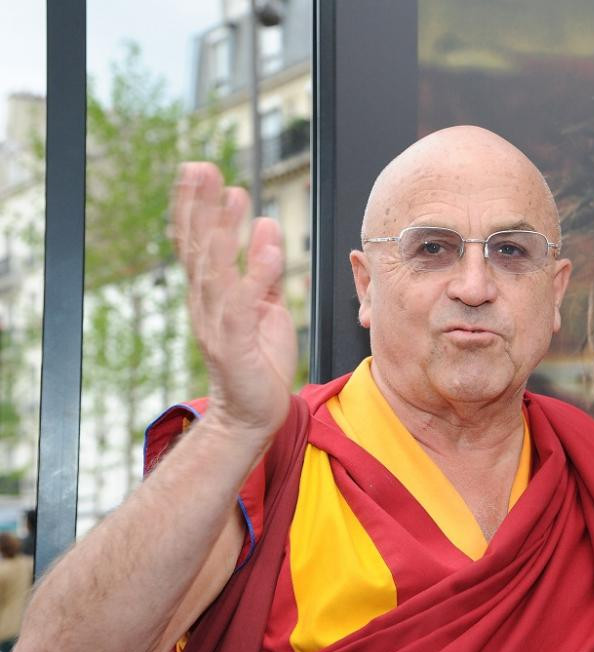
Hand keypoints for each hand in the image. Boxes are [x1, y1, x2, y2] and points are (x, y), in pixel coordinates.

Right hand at [169, 162, 296, 438]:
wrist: (254, 411)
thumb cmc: (259, 358)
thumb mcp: (265, 304)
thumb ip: (262, 266)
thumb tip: (265, 223)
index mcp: (213, 292)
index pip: (199, 242)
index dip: (196, 206)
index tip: (198, 170)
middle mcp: (208, 303)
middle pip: (199, 248)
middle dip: (200, 207)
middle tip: (201, 168)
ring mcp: (218, 323)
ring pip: (217, 271)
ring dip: (225, 232)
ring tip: (233, 196)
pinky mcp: (235, 344)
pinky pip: (244, 306)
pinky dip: (255, 277)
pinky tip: (268, 250)